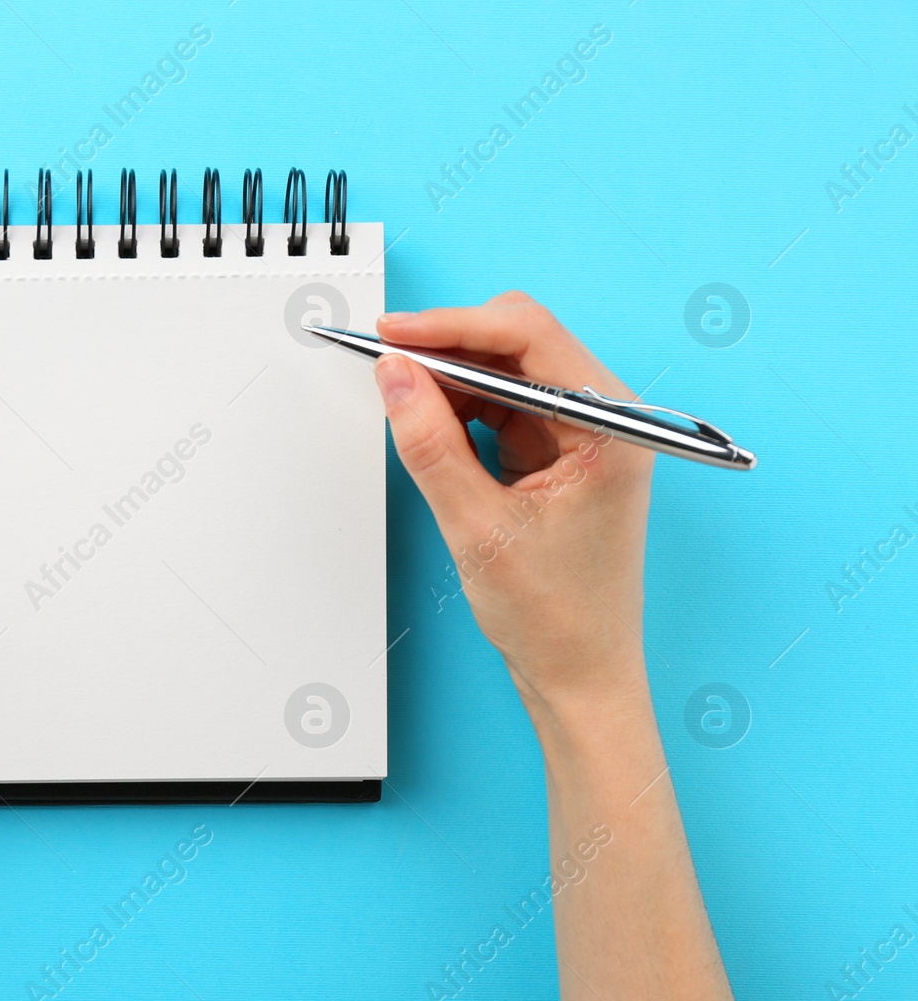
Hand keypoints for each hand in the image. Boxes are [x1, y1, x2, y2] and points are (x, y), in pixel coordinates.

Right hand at [374, 292, 654, 730]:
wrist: (580, 674)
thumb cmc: (556, 617)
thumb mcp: (476, 528)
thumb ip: (431, 445)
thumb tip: (395, 376)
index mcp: (611, 429)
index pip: (531, 337)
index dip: (454, 325)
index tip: (393, 334)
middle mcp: (607, 419)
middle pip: (520, 341)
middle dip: (450, 346)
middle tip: (388, 365)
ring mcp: (582, 433)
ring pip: (507, 369)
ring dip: (451, 376)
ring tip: (402, 398)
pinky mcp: (557, 450)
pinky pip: (503, 404)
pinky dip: (461, 406)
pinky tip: (428, 421)